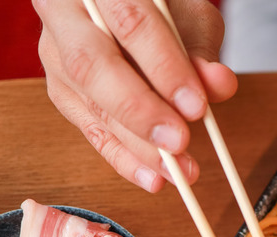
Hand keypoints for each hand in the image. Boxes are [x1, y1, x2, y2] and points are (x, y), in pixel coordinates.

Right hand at [34, 0, 237, 191]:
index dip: (165, 68)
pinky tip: (153, 179)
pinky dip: (124, 159)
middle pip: (93, 65)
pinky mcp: (62, 90)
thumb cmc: (163, 9)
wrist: (128, 6)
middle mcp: (66, 15)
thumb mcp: (190, 16)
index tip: (197, 105)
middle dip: (140, 110)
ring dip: (136, 145)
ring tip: (177, 171)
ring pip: (89, 103)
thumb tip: (219, 86)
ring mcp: (56, 54)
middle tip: (180, 142)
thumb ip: (201, 49)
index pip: (131, 24)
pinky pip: (89, 130)